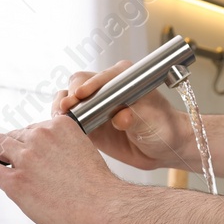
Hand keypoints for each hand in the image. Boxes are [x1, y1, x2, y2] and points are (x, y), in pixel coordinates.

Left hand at [0, 119, 129, 223]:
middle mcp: (40, 137)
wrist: (104, 208)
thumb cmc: (100, 189)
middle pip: (13, 136)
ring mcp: (26, 158)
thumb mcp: (84, 152)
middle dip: (3, 144)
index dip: (23, 138)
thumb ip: (64, 150)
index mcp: (60, 126)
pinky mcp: (16, 181)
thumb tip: (49, 162)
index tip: (18, 143)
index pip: (33, 129)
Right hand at [52, 62, 193, 171]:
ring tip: (60, 116)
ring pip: (70, 96)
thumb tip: (121, 118)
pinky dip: (61, 119)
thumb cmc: (163, 127)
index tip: (82, 94)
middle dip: (72, 94)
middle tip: (67, 108)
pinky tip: (61, 125)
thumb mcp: (153, 122)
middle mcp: (107, 86)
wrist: (162, 147)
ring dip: (62, 105)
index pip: (103, 76)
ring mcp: (94, 103)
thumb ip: (137, 118)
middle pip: (80, 82)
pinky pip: (68, 116)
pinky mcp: (87, 120)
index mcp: (124, 78)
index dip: (91, 84)